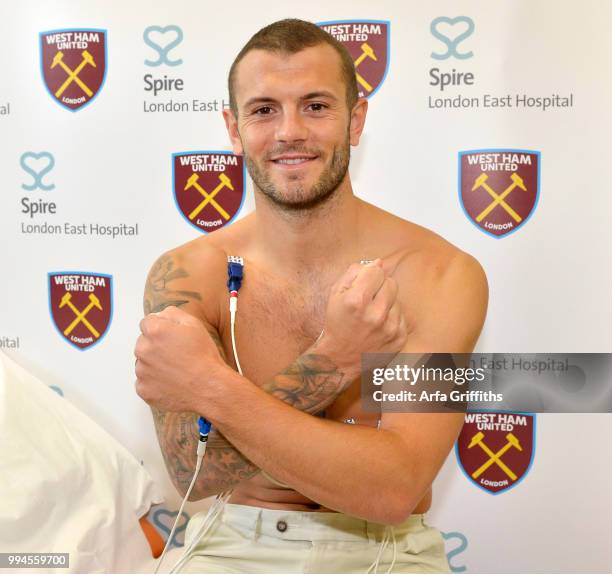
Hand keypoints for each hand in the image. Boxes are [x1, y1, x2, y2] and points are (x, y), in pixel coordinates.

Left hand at [134, 306, 227, 412]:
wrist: (209, 388)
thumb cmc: (204, 357)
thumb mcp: (195, 325)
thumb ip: (173, 313)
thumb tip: (160, 315)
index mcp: (155, 331)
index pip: (147, 323)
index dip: (161, 329)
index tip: (171, 338)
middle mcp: (143, 349)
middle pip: (143, 343)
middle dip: (156, 346)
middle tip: (177, 355)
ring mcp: (141, 371)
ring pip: (143, 363)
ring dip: (155, 364)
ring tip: (177, 370)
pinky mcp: (143, 389)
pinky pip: (145, 382)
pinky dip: (155, 382)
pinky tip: (172, 382)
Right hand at [316, 259, 407, 380]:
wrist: (340, 358)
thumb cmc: (337, 322)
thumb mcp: (335, 293)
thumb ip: (354, 272)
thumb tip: (378, 262)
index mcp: (357, 301)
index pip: (377, 270)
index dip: (369, 274)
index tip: (363, 283)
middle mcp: (375, 315)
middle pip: (391, 282)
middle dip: (380, 286)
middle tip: (369, 298)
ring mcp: (390, 328)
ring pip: (397, 299)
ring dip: (386, 303)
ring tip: (372, 315)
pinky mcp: (399, 338)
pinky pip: (401, 316)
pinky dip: (392, 317)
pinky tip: (379, 326)